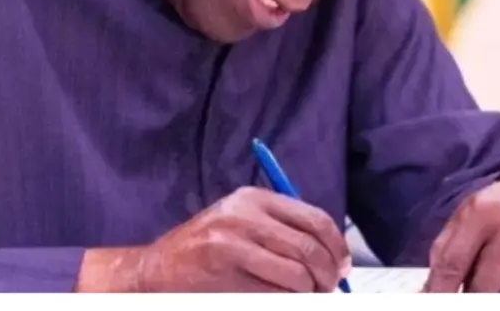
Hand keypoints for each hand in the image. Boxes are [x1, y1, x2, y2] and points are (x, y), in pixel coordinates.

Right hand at [76, 187, 350, 291]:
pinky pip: (275, 295)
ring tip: (300, 296)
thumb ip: (282, 231)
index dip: (337, 247)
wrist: (156, 270)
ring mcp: (232, 243)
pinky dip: (285, 301)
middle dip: (328, 276)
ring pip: (297, 276)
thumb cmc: (205, 250)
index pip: (315, 220)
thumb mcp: (241, 224)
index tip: (342, 266)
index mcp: (253, 199)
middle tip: (328, 289)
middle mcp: (243, 215)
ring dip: (307, 293)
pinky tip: (276, 299)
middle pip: (310, 248)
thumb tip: (334, 256)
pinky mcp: (224, 272)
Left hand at [423, 180, 499, 292]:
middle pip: (486, 283)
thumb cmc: (491, 213)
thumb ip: (444, 257)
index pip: (455, 262)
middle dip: (472, 297)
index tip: (437, 303)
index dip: (442, 290)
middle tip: (468, 296)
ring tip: (492, 288)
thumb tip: (428, 294)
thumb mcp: (462, 222)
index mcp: (482, 210)